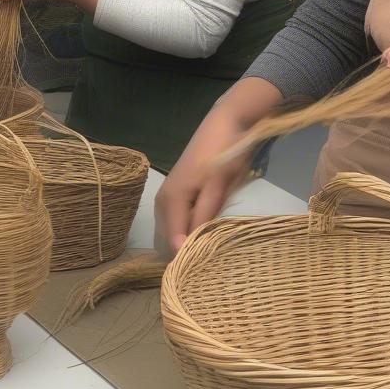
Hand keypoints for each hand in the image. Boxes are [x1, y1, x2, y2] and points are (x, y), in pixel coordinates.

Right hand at [154, 77, 283, 255]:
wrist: (226, 121)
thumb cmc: (224, 153)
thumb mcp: (219, 185)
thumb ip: (204, 215)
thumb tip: (187, 246)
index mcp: (172, 200)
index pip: (174, 240)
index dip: (189, 256)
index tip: (209, 267)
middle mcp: (163, 199)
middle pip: (171, 237)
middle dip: (188, 249)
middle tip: (213, 258)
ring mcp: (169, 194)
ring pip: (175, 229)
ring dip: (190, 238)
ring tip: (212, 246)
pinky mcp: (178, 190)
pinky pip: (179, 218)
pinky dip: (190, 226)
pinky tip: (207, 228)